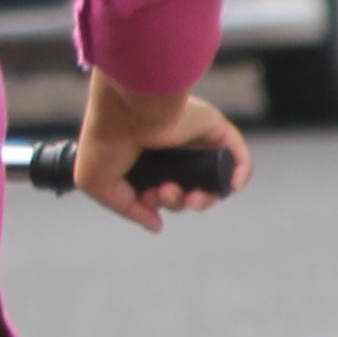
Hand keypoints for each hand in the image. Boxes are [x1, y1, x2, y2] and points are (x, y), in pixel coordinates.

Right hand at [73, 72, 250, 233]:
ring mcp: (192, 138)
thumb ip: (128, 209)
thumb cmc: (105, 143)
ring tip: (189, 198)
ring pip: (211, 179)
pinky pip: (236, 154)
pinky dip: (240, 174)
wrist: (123, 111)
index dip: (156, 204)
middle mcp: (169, 148)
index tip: (146, 200)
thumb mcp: (98, 185)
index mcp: (143, 157)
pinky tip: (231, 185)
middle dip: (176, 203)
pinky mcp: (212, 126)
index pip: (160, 189)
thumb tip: (157, 225)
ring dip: (203, 200)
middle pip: (186, 189)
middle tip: (162, 193)